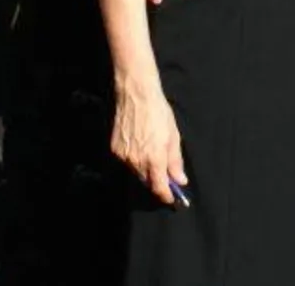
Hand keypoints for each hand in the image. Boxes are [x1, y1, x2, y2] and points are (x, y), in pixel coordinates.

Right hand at [111, 86, 187, 205]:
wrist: (136, 95)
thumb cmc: (158, 112)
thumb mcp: (173, 136)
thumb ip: (175, 161)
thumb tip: (180, 180)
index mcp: (154, 158)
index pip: (159, 187)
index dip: (166, 195)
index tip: (171, 198)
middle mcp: (136, 160)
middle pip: (147, 181)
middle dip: (157, 181)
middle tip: (166, 174)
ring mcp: (123, 155)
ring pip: (136, 172)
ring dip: (145, 170)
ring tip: (152, 152)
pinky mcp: (114, 149)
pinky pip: (126, 161)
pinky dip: (134, 159)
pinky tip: (140, 145)